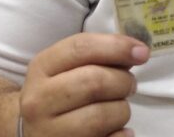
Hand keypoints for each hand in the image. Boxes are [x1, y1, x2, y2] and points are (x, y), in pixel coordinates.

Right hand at [19, 33, 149, 136]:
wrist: (32, 133)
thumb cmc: (58, 95)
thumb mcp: (65, 69)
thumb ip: (95, 56)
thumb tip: (135, 51)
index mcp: (41, 68)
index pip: (81, 48)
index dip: (117, 47)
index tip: (142, 52)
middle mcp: (39, 100)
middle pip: (95, 81)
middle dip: (123, 82)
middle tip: (129, 85)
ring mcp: (50, 131)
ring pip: (103, 115)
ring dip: (122, 110)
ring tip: (117, 109)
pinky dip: (122, 134)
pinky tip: (116, 130)